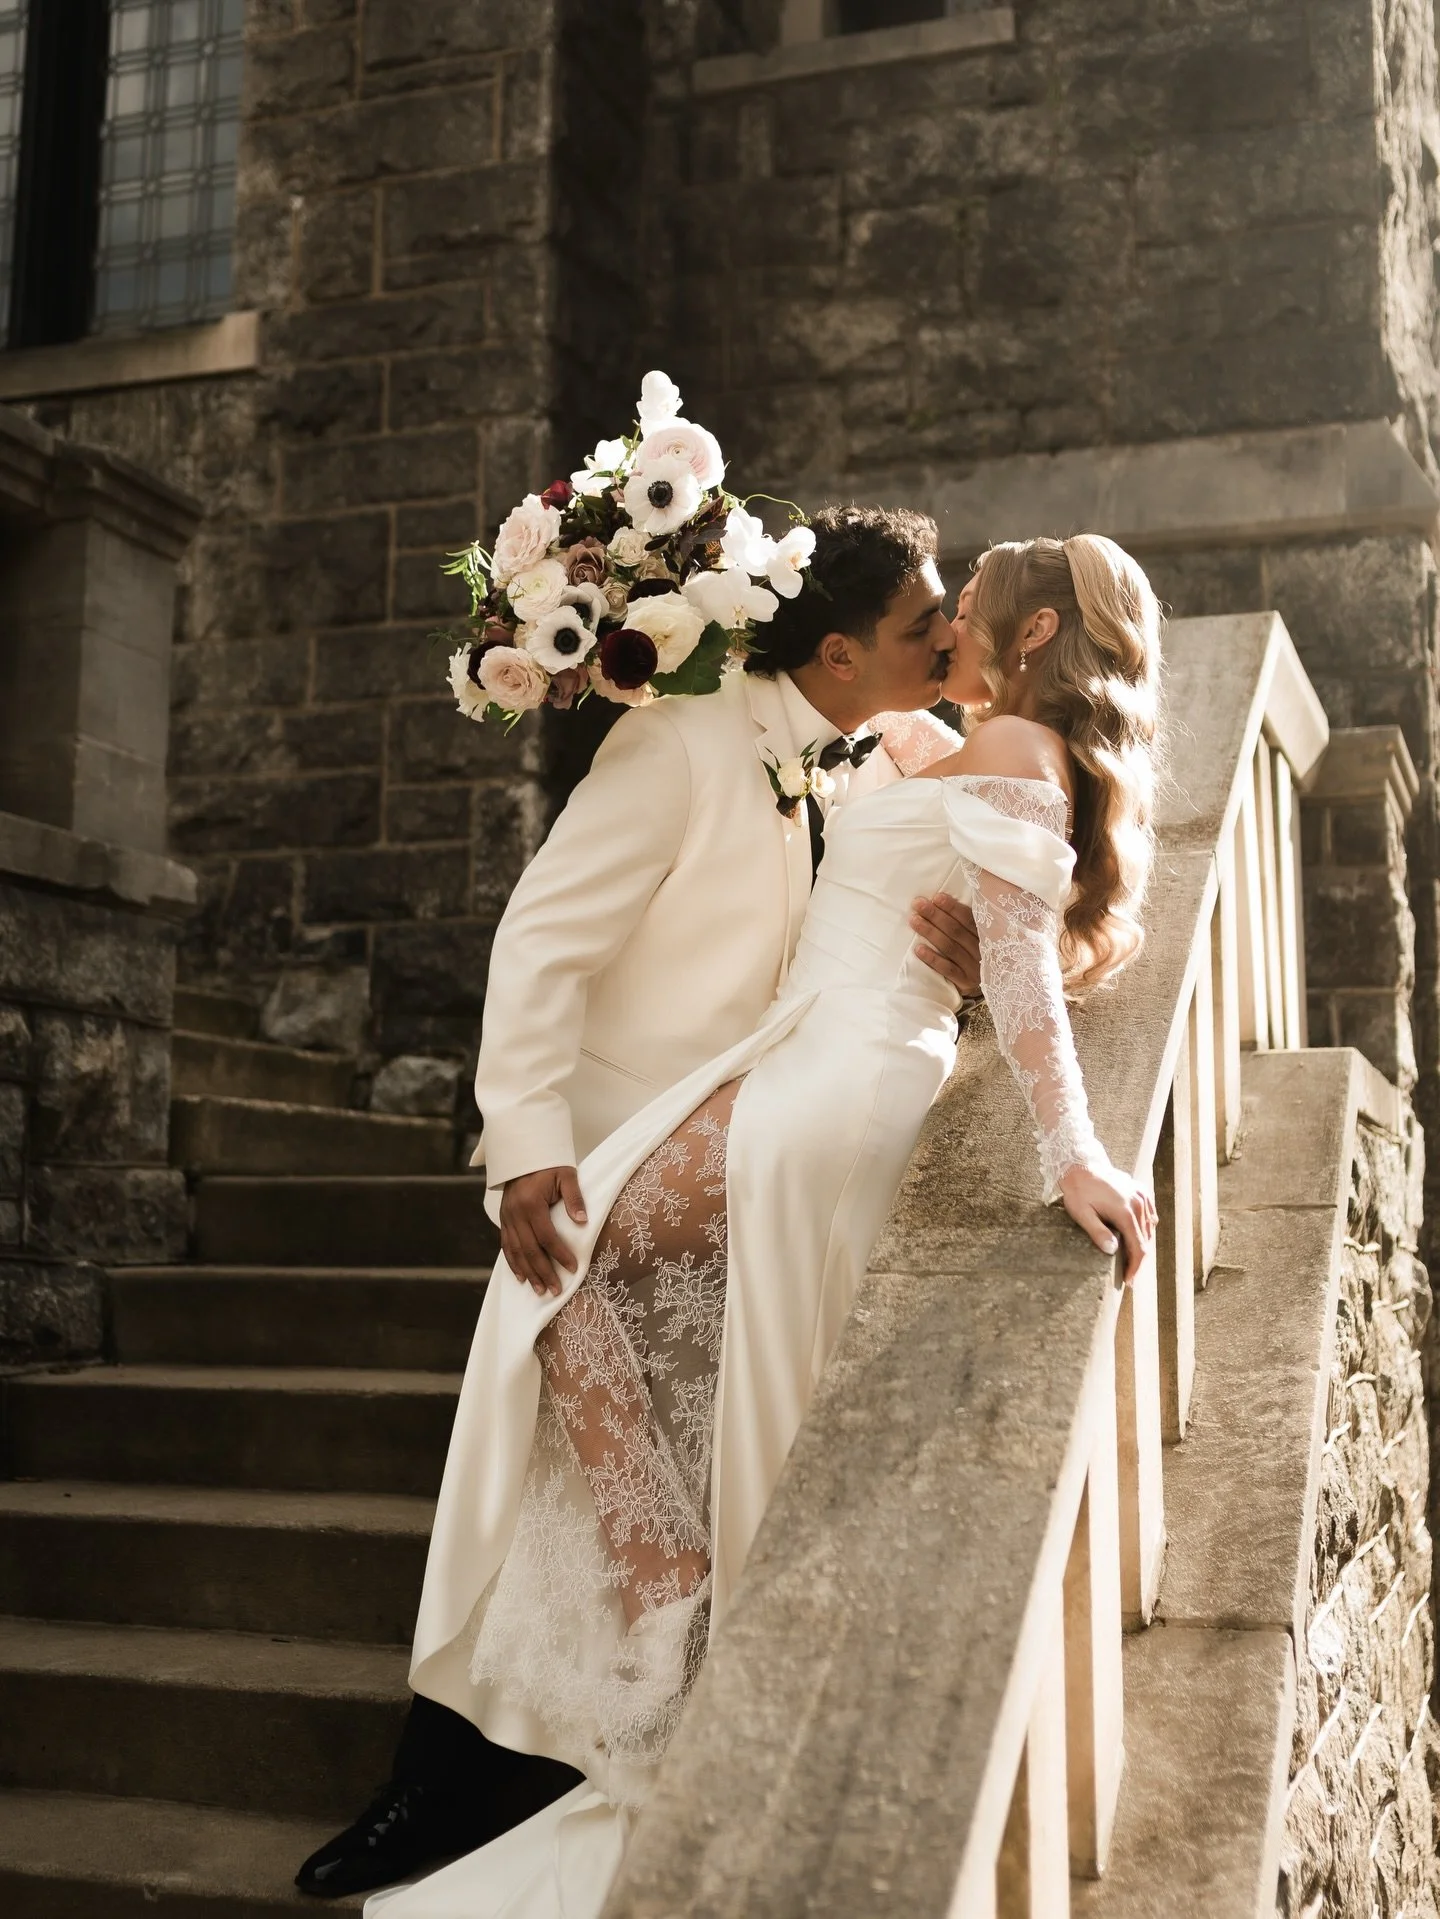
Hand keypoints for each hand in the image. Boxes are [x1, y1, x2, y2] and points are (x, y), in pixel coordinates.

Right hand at [499, 1166, 587, 1297]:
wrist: (524, 1151)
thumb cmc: (549, 1163)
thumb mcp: (566, 1175)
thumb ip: (574, 1198)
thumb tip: (582, 1222)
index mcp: (531, 1203)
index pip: (547, 1236)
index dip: (560, 1255)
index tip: (572, 1269)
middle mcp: (515, 1213)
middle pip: (529, 1249)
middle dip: (543, 1272)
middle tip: (556, 1290)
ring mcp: (507, 1216)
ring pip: (516, 1251)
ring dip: (528, 1272)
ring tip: (540, 1290)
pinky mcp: (504, 1218)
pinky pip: (506, 1245)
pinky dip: (513, 1262)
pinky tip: (521, 1277)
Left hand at [910, 892, 980, 996]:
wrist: (995, 988)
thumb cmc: (980, 954)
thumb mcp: (983, 937)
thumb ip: (970, 923)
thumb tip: (942, 900)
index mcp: (989, 936)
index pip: (969, 919)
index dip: (952, 908)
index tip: (936, 897)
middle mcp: (984, 951)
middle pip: (956, 931)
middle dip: (936, 916)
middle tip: (918, 904)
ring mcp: (975, 968)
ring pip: (950, 947)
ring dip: (931, 933)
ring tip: (914, 921)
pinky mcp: (966, 982)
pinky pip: (947, 969)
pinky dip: (932, 958)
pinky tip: (918, 949)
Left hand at [1059, 1163, 1156, 1284]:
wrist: (1080, 1164)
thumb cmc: (1078, 1191)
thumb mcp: (1082, 1214)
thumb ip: (1098, 1232)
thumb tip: (1113, 1251)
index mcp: (1126, 1213)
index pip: (1138, 1248)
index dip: (1135, 1267)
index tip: (1128, 1281)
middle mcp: (1138, 1204)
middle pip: (1146, 1240)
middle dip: (1138, 1259)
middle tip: (1128, 1274)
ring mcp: (1141, 1196)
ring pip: (1149, 1228)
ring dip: (1142, 1243)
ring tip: (1131, 1258)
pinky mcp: (1140, 1190)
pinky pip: (1149, 1213)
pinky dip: (1146, 1226)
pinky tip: (1138, 1234)